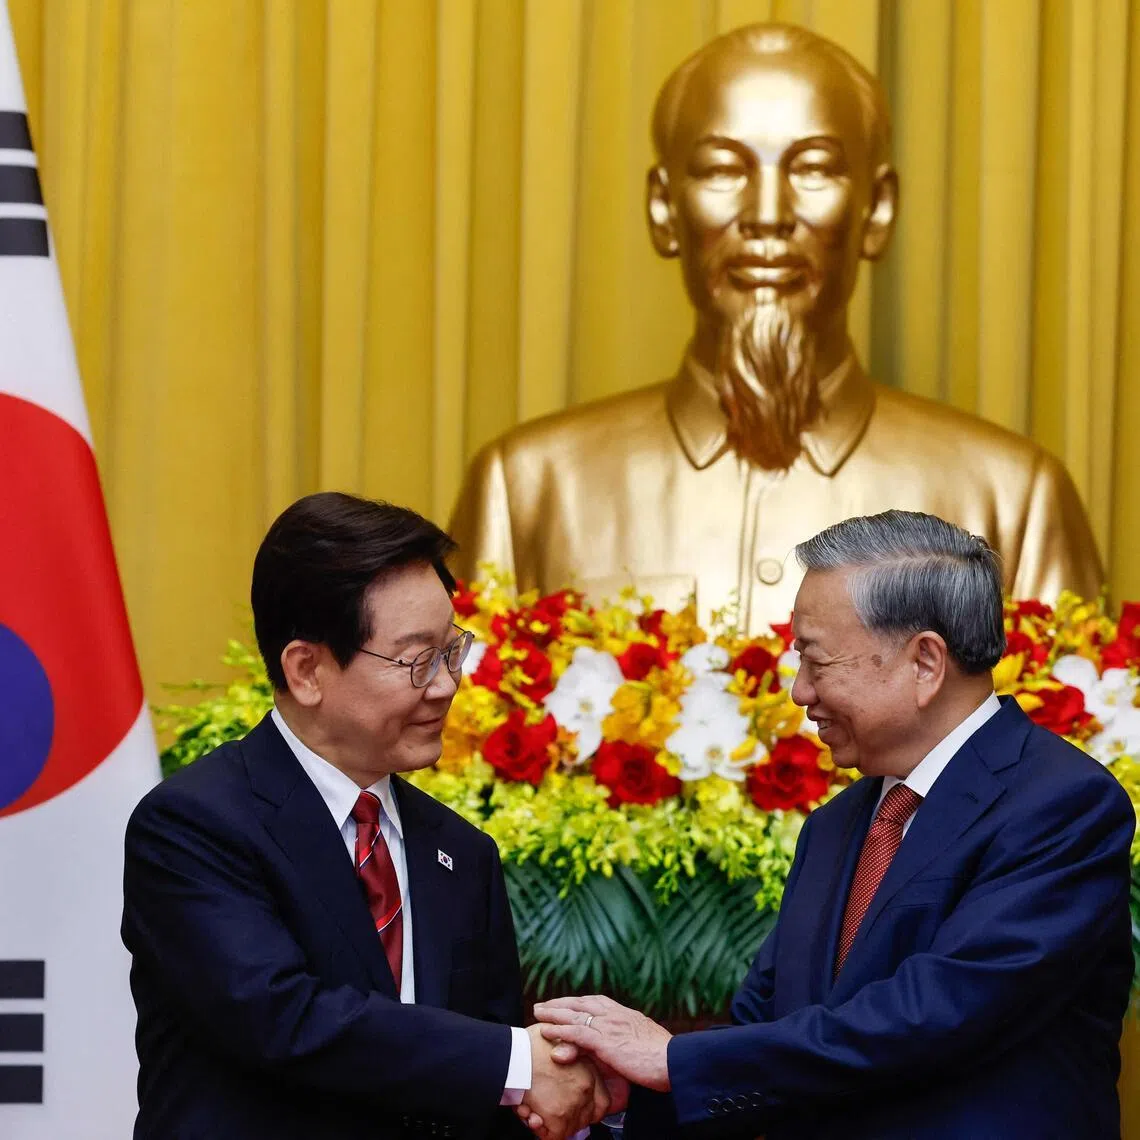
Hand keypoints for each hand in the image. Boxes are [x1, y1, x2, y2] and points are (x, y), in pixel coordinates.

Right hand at [516, 1023, 608, 1138]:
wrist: (511, 1054)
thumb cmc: (528, 1044)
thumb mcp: (557, 1038)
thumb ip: (568, 1049)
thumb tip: (566, 1058)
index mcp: (588, 1069)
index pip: (603, 1101)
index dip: (589, 1107)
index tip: (575, 1106)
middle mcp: (585, 1088)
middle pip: (585, 1117)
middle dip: (567, 1117)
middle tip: (549, 1109)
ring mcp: (573, 1103)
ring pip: (569, 1128)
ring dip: (552, 1123)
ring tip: (535, 1109)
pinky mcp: (557, 1116)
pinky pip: (554, 1136)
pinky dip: (541, 1131)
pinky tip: (530, 1115)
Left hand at [533, 994, 671, 1091]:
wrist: (674, 1061)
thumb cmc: (663, 1057)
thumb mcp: (641, 1043)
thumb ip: (625, 1042)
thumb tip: (616, 1046)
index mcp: (624, 1014)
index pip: (595, 1002)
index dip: (577, 1003)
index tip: (564, 1003)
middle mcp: (614, 1015)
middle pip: (581, 1004)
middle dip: (560, 1004)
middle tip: (543, 1005)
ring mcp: (609, 1026)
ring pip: (574, 1016)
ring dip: (553, 1013)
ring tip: (538, 1013)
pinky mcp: (605, 1041)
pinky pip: (576, 1034)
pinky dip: (559, 1031)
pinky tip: (546, 1030)